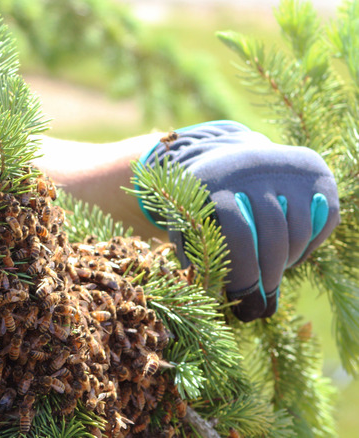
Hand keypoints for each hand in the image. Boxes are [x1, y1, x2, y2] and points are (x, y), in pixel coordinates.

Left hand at [142, 121, 338, 320]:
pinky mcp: (315, 172)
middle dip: (269, 276)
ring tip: (270, 272)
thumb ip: (195, 254)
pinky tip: (289, 252)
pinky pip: (324, 220)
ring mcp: (286, 167)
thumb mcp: (187, 221)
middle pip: (273, 235)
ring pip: (299, 231)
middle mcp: (251, 168)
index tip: (245, 303)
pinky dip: (310, 245)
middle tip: (262, 301)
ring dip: (287, 261)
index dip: (244, 274)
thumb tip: (214, 295)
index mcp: (212, 181)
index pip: (238, 234)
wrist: (229, 157)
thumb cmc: (204, 203)